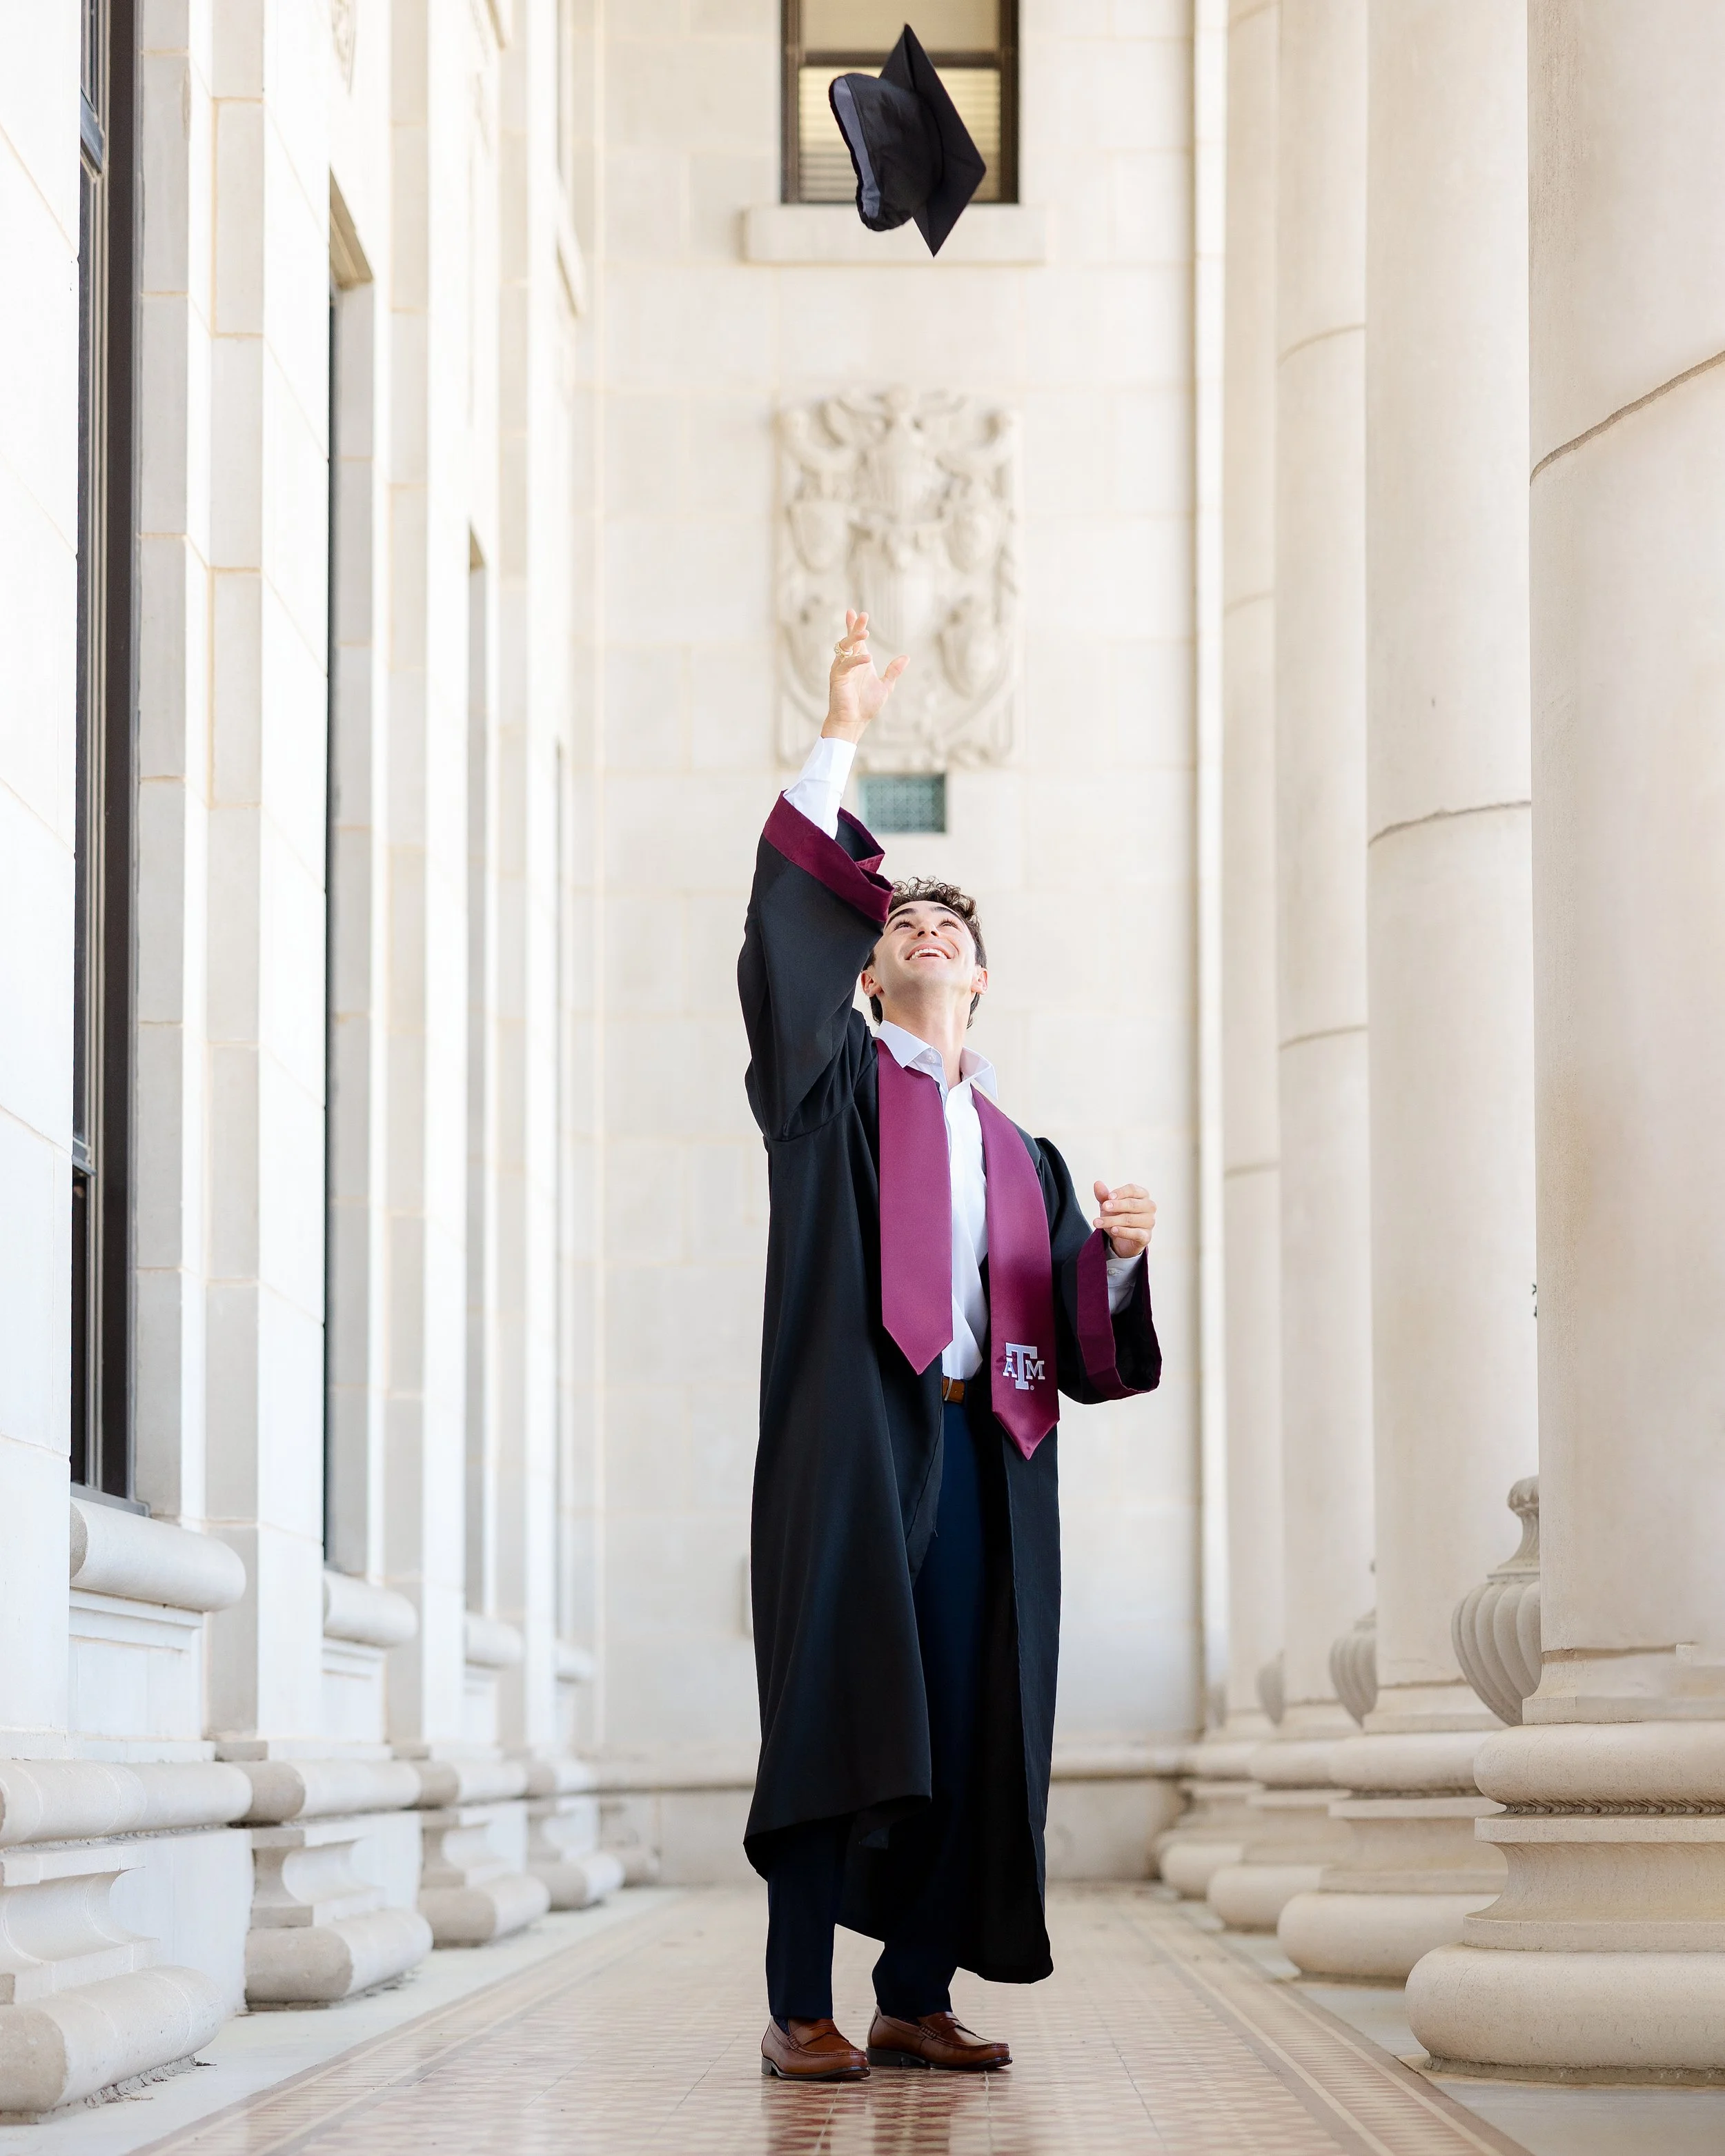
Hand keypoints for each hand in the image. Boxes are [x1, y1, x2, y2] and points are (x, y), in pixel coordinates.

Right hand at [823, 610, 907, 741]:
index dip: (855, 626)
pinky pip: (845, 665)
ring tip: (864, 632)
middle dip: (855, 626)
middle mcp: (848, 662)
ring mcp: (841, 669)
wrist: (853, 722)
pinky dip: (856, 660)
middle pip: (850, 639)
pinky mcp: (837, 678)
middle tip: (861, 615)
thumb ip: (893, 671)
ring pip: (844, 647)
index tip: (856, 612)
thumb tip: (906, 657)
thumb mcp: (885, 686)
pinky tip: (868, 658)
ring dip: (853, 638)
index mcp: (859, 662)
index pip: (857, 640)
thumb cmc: (865, 706)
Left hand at [1094, 1182, 1155, 1260]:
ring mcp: (1150, 1222)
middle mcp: (1149, 1207)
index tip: (1108, 1197)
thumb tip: (1097, 1183)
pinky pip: (1136, 1233)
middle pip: (1132, 1204)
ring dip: (1112, 1221)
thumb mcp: (1109, 1205)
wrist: (1121, 1239)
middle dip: (1117, 1206)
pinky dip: (1124, 1232)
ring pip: (1130, 1219)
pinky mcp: (1147, 1236)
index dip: (1120, 1192)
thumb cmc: (1118, 1216)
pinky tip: (1113, 1230)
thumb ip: (1104, 1195)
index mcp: (1142, 1195)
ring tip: (1098, 1222)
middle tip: (1104, 1207)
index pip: (1133, 1189)